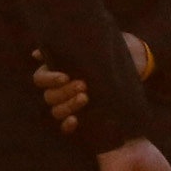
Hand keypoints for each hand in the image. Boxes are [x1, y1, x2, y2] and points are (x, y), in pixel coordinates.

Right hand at [29, 34, 150, 135]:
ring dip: (68, 106)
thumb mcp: (93, 43)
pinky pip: (66, 127)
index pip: (40, 79)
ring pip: (56, 111)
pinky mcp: (82, 117)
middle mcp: (58, 90)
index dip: (50, 79)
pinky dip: (67, 125)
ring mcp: (69, 104)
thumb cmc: (108, 49)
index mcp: (55, 72)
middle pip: (49, 96)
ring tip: (86, 98)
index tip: (65, 76)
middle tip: (84, 85)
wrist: (134, 61)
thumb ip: (70, 45)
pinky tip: (75, 120)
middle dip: (64, 92)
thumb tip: (37, 53)